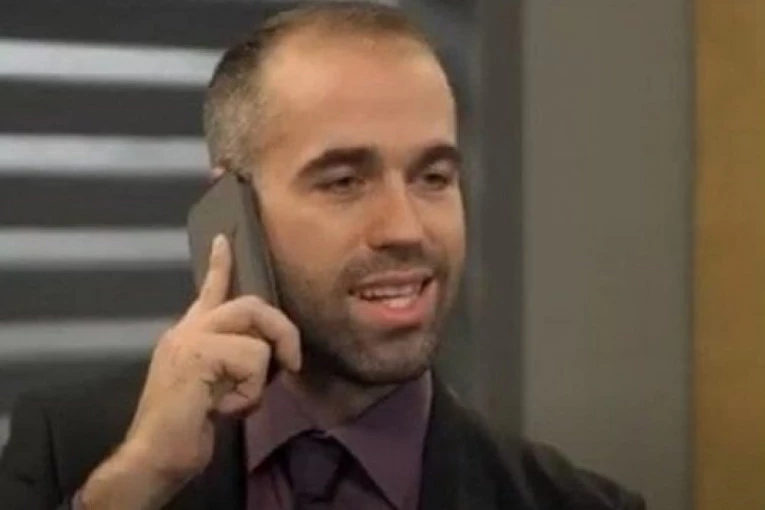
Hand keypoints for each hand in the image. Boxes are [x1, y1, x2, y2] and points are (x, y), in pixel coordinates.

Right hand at [80, 235, 300, 508]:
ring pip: (256, 332)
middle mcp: (188, 328)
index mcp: (190, 333)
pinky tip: (223, 409)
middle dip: (281, 330)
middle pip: (251, 303)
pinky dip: (249, 394)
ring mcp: (190, 338)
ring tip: (237, 401)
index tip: (226, 238)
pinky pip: (252, 361)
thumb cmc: (187, 425)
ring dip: (261, 375)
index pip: (209, 289)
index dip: (221, 264)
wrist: (155, 454)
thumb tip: (270, 352)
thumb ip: (234, 360)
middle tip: (292, 363)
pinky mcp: (198, 354)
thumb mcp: (217, 385)